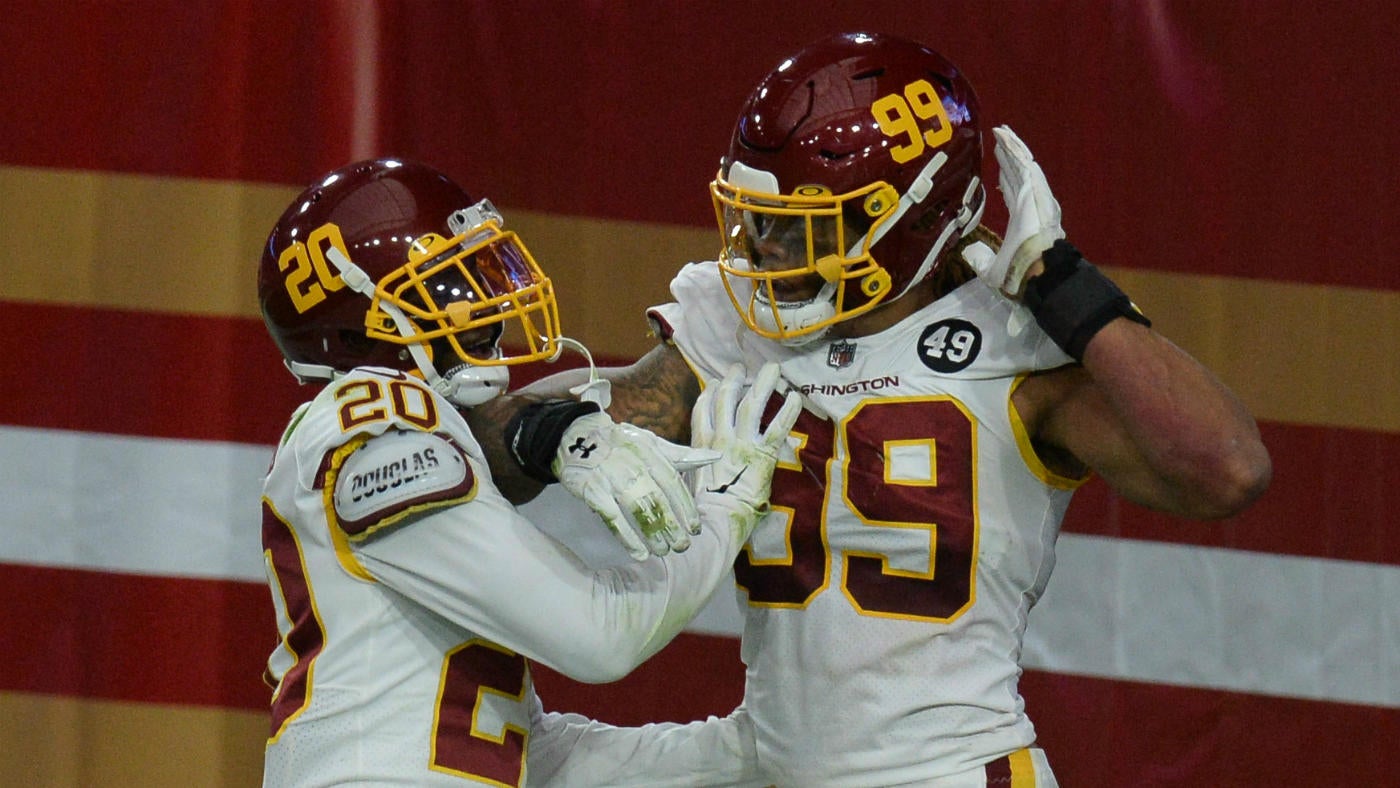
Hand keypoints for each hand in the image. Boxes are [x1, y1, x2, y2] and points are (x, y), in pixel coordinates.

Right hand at [553, 412, 719, 560]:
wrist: (575, 435)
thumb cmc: (621, 443)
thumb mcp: (651, 443)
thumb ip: (681, 455)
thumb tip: (715, 456)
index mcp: (650, 453)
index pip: (672, 482)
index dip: (685, 507)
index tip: (695, 528)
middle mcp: (632, 464)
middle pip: (657, 499)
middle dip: (672, 525)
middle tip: (683, 546)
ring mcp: (610, 477)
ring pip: (636, 509)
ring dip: (652, 534)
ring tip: (664, 552)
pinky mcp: (591, 490)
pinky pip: (611, 517)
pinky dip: (625, 536)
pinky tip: (638, 553)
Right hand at [691, 363, 802, 536]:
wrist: (717, 518)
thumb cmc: (703, 505)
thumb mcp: (689, 476)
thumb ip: (695, 460)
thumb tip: (695, 456)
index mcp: (701, 442)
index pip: (702, 407)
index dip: (709, 392)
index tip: (714, 382)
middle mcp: (720, 437)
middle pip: (726, 398)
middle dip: (733, 379)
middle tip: (740, 367)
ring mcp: (741, 443)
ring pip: (751, 404)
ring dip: (763, 383)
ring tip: (772, 368)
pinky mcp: (762, 454)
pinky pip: (777, 427)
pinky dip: (787, 410)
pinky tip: (795, 396)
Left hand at [967, 125, 1064, 297]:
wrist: (1036, 271)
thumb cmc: (1018, 274)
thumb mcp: (991, 270)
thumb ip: (979, 259)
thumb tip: (967, 253)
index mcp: (1022, 220)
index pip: (1013, 193)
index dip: (1005, 179)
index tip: (997, 167)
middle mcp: (1030, 203)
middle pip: (1017, 174)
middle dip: (1007, 157)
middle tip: (997, 141)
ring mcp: (1034, 193)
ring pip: (1021, 163)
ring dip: (1010, 147)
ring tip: (1000, 131)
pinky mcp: (1035, 187)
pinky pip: (1024, 162)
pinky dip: (1014, 148)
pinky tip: (1003, 135)